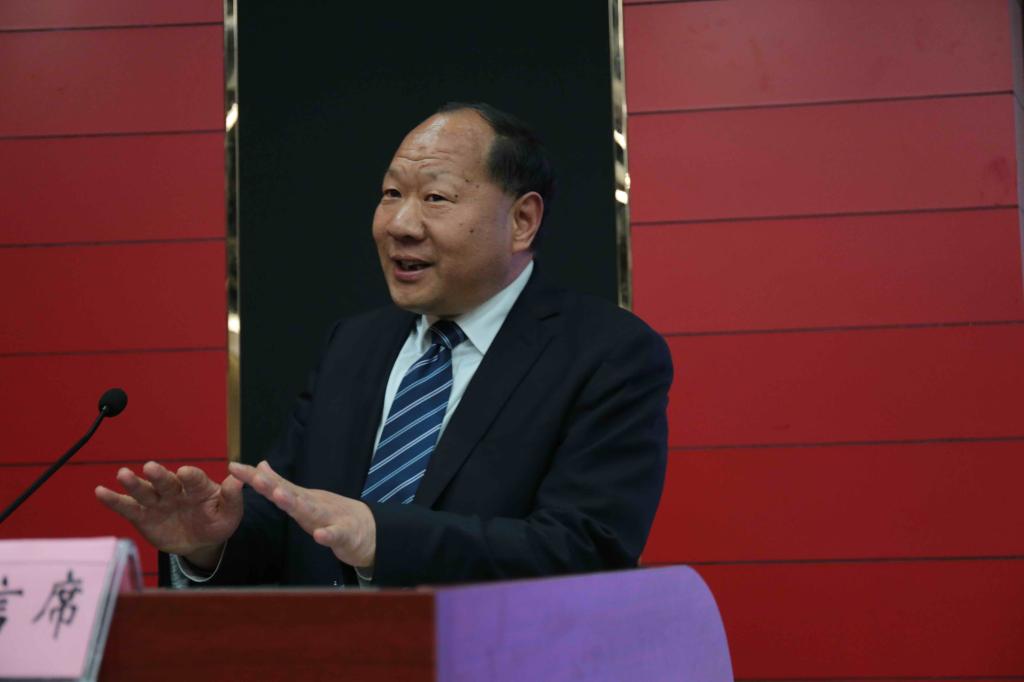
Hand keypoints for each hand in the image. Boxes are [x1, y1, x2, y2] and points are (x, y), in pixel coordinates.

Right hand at [95, 461, 243, 568]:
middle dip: (159, 475)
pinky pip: (127, 507)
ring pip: (144, 490)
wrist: (199, 539)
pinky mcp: (142, 515)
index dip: (190, 476)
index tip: (185, 472)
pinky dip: (114, 500)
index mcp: (199, 487)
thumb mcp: (229, 514)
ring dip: (133, 483)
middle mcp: (175, 490)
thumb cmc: (216, 522)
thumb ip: (232, 498)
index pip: (194, 479)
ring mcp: (157, 501)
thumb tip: (239, 479)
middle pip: (166, 481)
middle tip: (151, 467)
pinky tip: (100, 491)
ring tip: (122, 474)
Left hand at [228, 460, 376, 568]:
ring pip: (311, 511)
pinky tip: (320, 535)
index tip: (233, 467)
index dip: (254, 478)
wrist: (368, 530)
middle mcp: (313, 505)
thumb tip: (260, 466)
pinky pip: (335, 535)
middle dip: (271, 486)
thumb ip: (281, 483)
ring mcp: (329, 518)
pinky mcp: (344, 534)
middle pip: (290, 495)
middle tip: (254, 477)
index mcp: (301, 499)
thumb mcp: (304, 498)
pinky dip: (328, 535)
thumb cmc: (332, 513)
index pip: (274, 485)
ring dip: (295, 504)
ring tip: (280, 496)